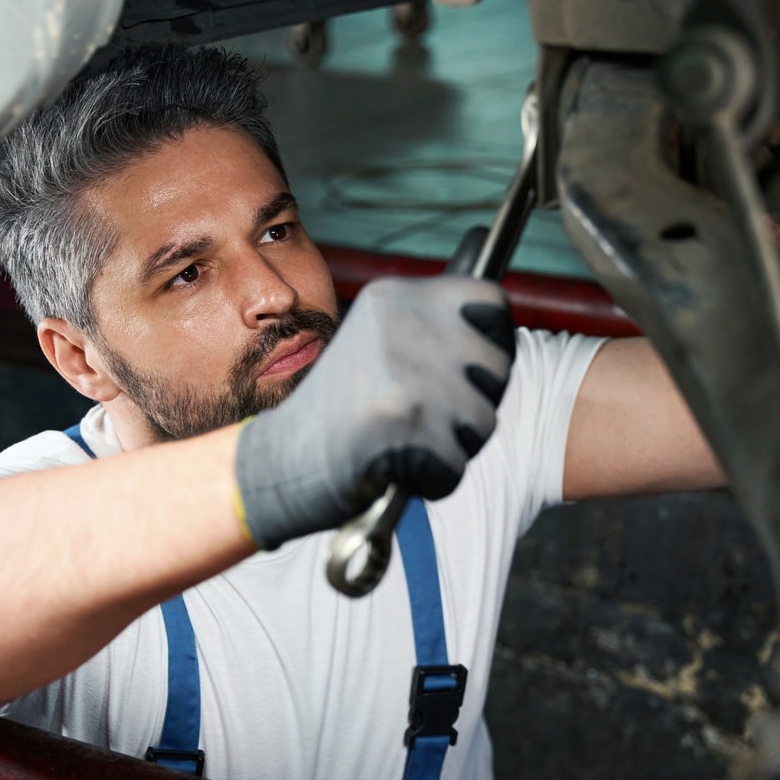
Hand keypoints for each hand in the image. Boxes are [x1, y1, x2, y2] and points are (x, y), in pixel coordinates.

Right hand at [233, 276, 515, 548]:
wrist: (278, 461)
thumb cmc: (341, 413)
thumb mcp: (381, 347)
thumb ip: (434, 334)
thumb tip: (501, 328)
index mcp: (395, 296)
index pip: (491, 299)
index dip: (495, 341)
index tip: (477, 369)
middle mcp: (401, 324)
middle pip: (497, 366)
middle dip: (476, 404)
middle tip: (427, 419)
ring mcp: (402, 374)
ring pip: (483, 421)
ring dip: (454, 447)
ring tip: (405, 443)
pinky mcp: (400, 426)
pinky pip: (454, 467)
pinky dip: (432, 483)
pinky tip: (393, 470)